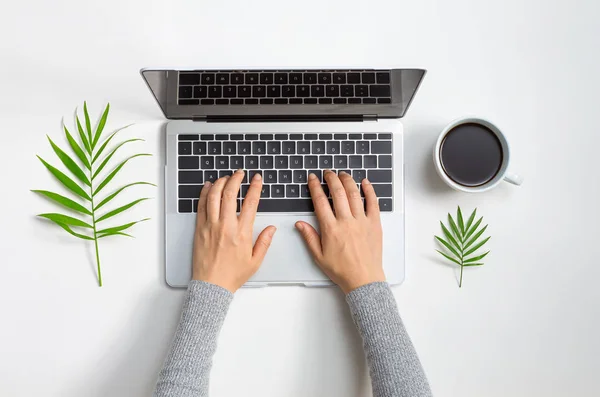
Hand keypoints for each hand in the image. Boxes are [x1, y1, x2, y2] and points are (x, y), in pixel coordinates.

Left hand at [192, 170, 276, 291]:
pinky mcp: (199, 229)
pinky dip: (204, 193)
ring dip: (220, 183)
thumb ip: (264, 242)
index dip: (255, 187)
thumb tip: (272, 228)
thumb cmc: (232, 275)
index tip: (257, 179)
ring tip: (226, 178)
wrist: (211, 285)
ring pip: (214, 196)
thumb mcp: (255, 261)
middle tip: (240, 173)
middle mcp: (226, 226)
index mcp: (242, 233)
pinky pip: (201, 206)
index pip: (251, 203)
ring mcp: (211, 226)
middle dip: (236, 179)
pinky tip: (209, 186)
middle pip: (230, 194)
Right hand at [295, 170, 384, 293]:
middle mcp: (346, 221)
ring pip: (354, 194)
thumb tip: (300, 224)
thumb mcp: (319, 256)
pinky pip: (373, 203)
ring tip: (342, 174)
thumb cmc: (341, 270)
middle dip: (331, 179)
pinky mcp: (375, 224)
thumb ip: (309, 237)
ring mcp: (362, 221)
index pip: (320, 201)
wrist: (363, 279)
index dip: (315, 187)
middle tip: (327, 172)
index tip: (312, 178)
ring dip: (347, 181)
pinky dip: (369, 191)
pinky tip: (365, 182)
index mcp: (331, 229)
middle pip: (338, 193)